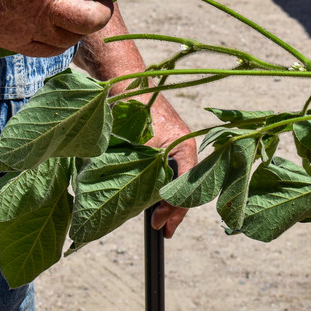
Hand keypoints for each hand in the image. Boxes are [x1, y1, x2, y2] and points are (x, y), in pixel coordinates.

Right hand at [0, 0, 147, 56]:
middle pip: (96, 17)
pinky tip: (54, 21)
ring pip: (76, 36)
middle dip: (104, 6)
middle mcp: (44, 3)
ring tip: (70, 5)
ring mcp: (29, 27)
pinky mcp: (13, 43)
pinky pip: (51, 48)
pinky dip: (61, 37)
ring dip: (82, 22)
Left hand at [146, 94, 197, 237]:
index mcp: (185, 146)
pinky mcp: (159, 143)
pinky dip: (157, 185)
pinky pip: (163, 170)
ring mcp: (172, 144)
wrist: (123, 80)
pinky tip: (149, 197)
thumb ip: (149, 172)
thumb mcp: (143, 145)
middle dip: (174, 209)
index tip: (160, 225)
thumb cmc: (134, 109)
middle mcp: (183, 146)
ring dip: (163, 198)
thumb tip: (149, 203)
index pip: (187, 186)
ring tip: (156, 219)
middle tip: (162, 229)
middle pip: (184, 185)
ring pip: (172, 179)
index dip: (176, 209)